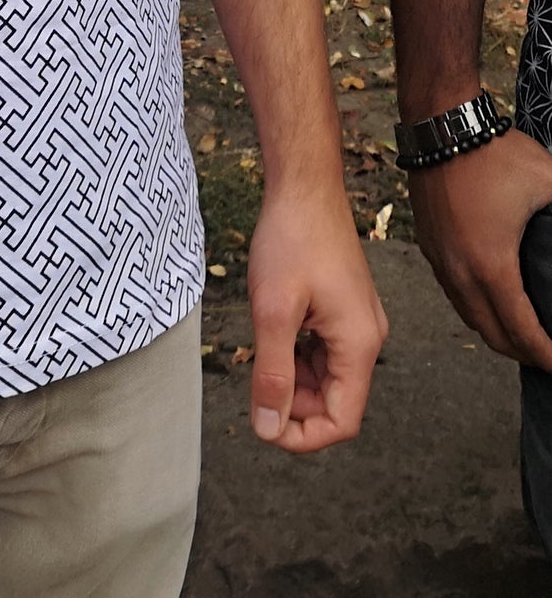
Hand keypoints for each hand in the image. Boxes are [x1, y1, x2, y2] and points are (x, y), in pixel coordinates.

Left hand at [243, 186, 387, 452]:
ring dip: (292, 379)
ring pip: (325, 377)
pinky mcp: (340, 309)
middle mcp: (366, 339)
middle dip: (293, 405)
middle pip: (335, 401)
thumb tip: (269, 427)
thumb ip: (273, 372)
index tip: (264, 425)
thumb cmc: (291, 239)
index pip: (342, 420)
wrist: (304, 186)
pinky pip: (321, 351)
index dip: (303, 434)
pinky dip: (295, 355)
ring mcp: (355, 323)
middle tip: (254, 382)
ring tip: (259, 352)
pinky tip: (271, 335)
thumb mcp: (273, 309)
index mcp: (359, 345)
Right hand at [409, 126, 551, 369]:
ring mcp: (439, 258)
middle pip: (491, 335)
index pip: (522, 331)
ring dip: (496, 332)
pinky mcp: (428, 243)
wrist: (440, 124)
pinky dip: (475, 308)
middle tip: (549, 356)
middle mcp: (459, 270)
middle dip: (523, 353)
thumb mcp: (551, 184)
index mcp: (490, 265)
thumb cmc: (494, 153)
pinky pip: (453, 292)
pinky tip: (492, 298)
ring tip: (524, 334)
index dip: (547, 355)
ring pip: (468, 316)